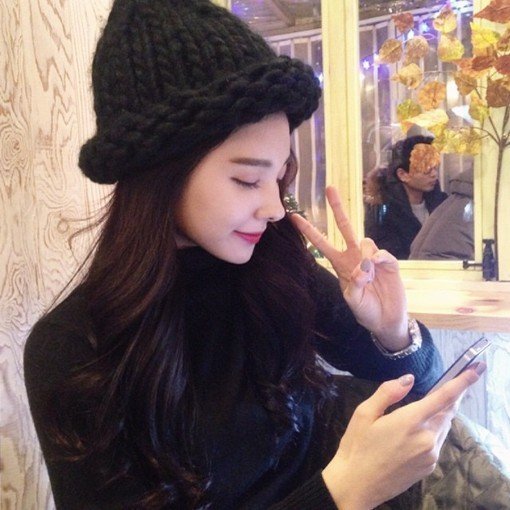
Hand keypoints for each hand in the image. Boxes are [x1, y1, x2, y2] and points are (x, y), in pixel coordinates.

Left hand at [290, 186, 406, 348]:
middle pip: (345, 227)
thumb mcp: (353, 301)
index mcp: (341, 264)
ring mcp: (372, 258)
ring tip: (368, 278)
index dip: (309, 231)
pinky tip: (378, 268)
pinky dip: (379, 259)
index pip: (321, 243)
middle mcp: (355, 257)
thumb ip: (355, 284)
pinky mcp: (388, 263)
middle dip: (337, 208)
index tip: (294, 217)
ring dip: (363, 257)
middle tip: (330, 188)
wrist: (386, 320)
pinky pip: (382, 253)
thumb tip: (363, 266)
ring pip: (364, 241)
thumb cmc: (365, 310)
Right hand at [322, 363, 485, 509]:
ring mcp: (430, 455)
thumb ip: (388, 393)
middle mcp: (426, 439)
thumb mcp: (364, 413)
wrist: (356, 485)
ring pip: (442, 427)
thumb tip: (408, 379)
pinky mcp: (429, 467)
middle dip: (449, 398)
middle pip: (446, 412)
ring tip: (420, 412)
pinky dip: (432, 431)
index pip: (443, 397)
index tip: (475, 370)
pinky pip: (436, 442)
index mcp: (410, 421)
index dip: (461, 382)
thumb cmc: (356, 446)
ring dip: (438, 415)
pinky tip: (412, 434)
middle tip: (448, 385)